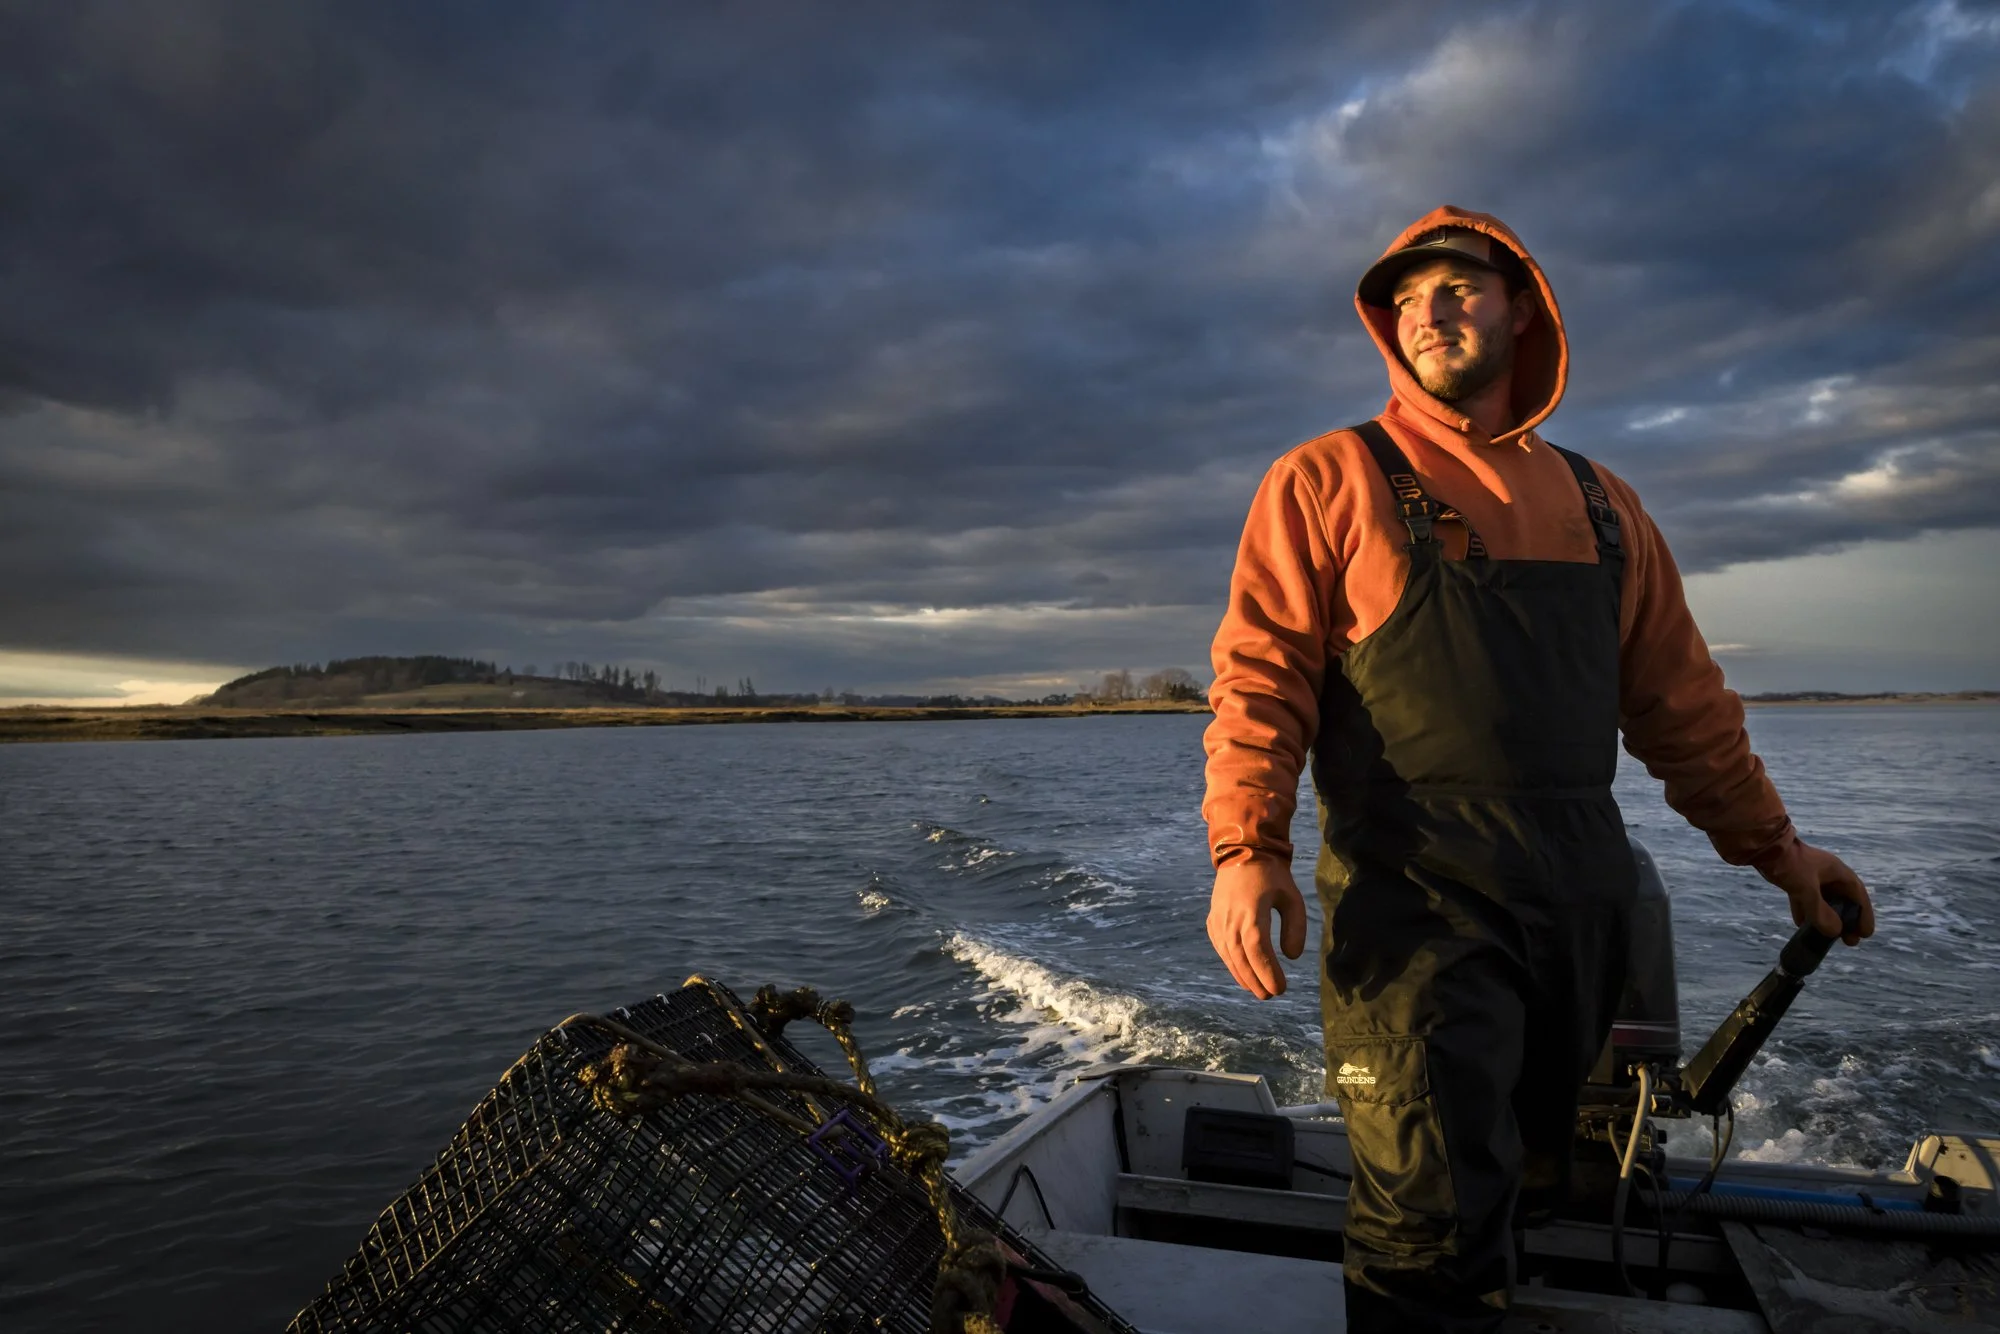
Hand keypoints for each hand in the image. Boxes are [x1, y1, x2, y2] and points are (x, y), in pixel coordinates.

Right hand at [1207, 858, 1307, 998]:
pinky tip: (1241, 973)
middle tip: (1270, 995)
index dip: (1268, 971)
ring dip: (1242, 976)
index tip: (1281, 988)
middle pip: (1241, 958)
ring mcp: (1218, 920)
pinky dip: (1230, 964)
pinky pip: (1220, 947)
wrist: (1241, 852)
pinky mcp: (1212, 920)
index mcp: (1251, 912)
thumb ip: (1295, 927)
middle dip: (1256, 980)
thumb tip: (1292, 957)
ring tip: (1257, 990)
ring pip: (1228, 955)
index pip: (1258, 949)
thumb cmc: (1272, 875)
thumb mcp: (1292, 898)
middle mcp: (1230, 919)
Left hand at [1762, 841, 1874, 945]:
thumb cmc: (1789, 864)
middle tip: (1849, 942)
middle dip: (1847, 921)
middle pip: (1843, 900)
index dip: (1864, 915)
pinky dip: (1806, 913)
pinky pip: (1806, 900)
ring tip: (1830, 940)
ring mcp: (1810, 877)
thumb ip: (1820, 911)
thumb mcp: (1806, 889)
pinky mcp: (1795, 880)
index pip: (1857, 895)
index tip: (1865, 934)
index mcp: (1837, 871)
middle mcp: (1827, 874)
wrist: (1762, 846)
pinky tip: (1802, 927)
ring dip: (1828, 920)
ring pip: (1824, 902)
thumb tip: (1834, 932)